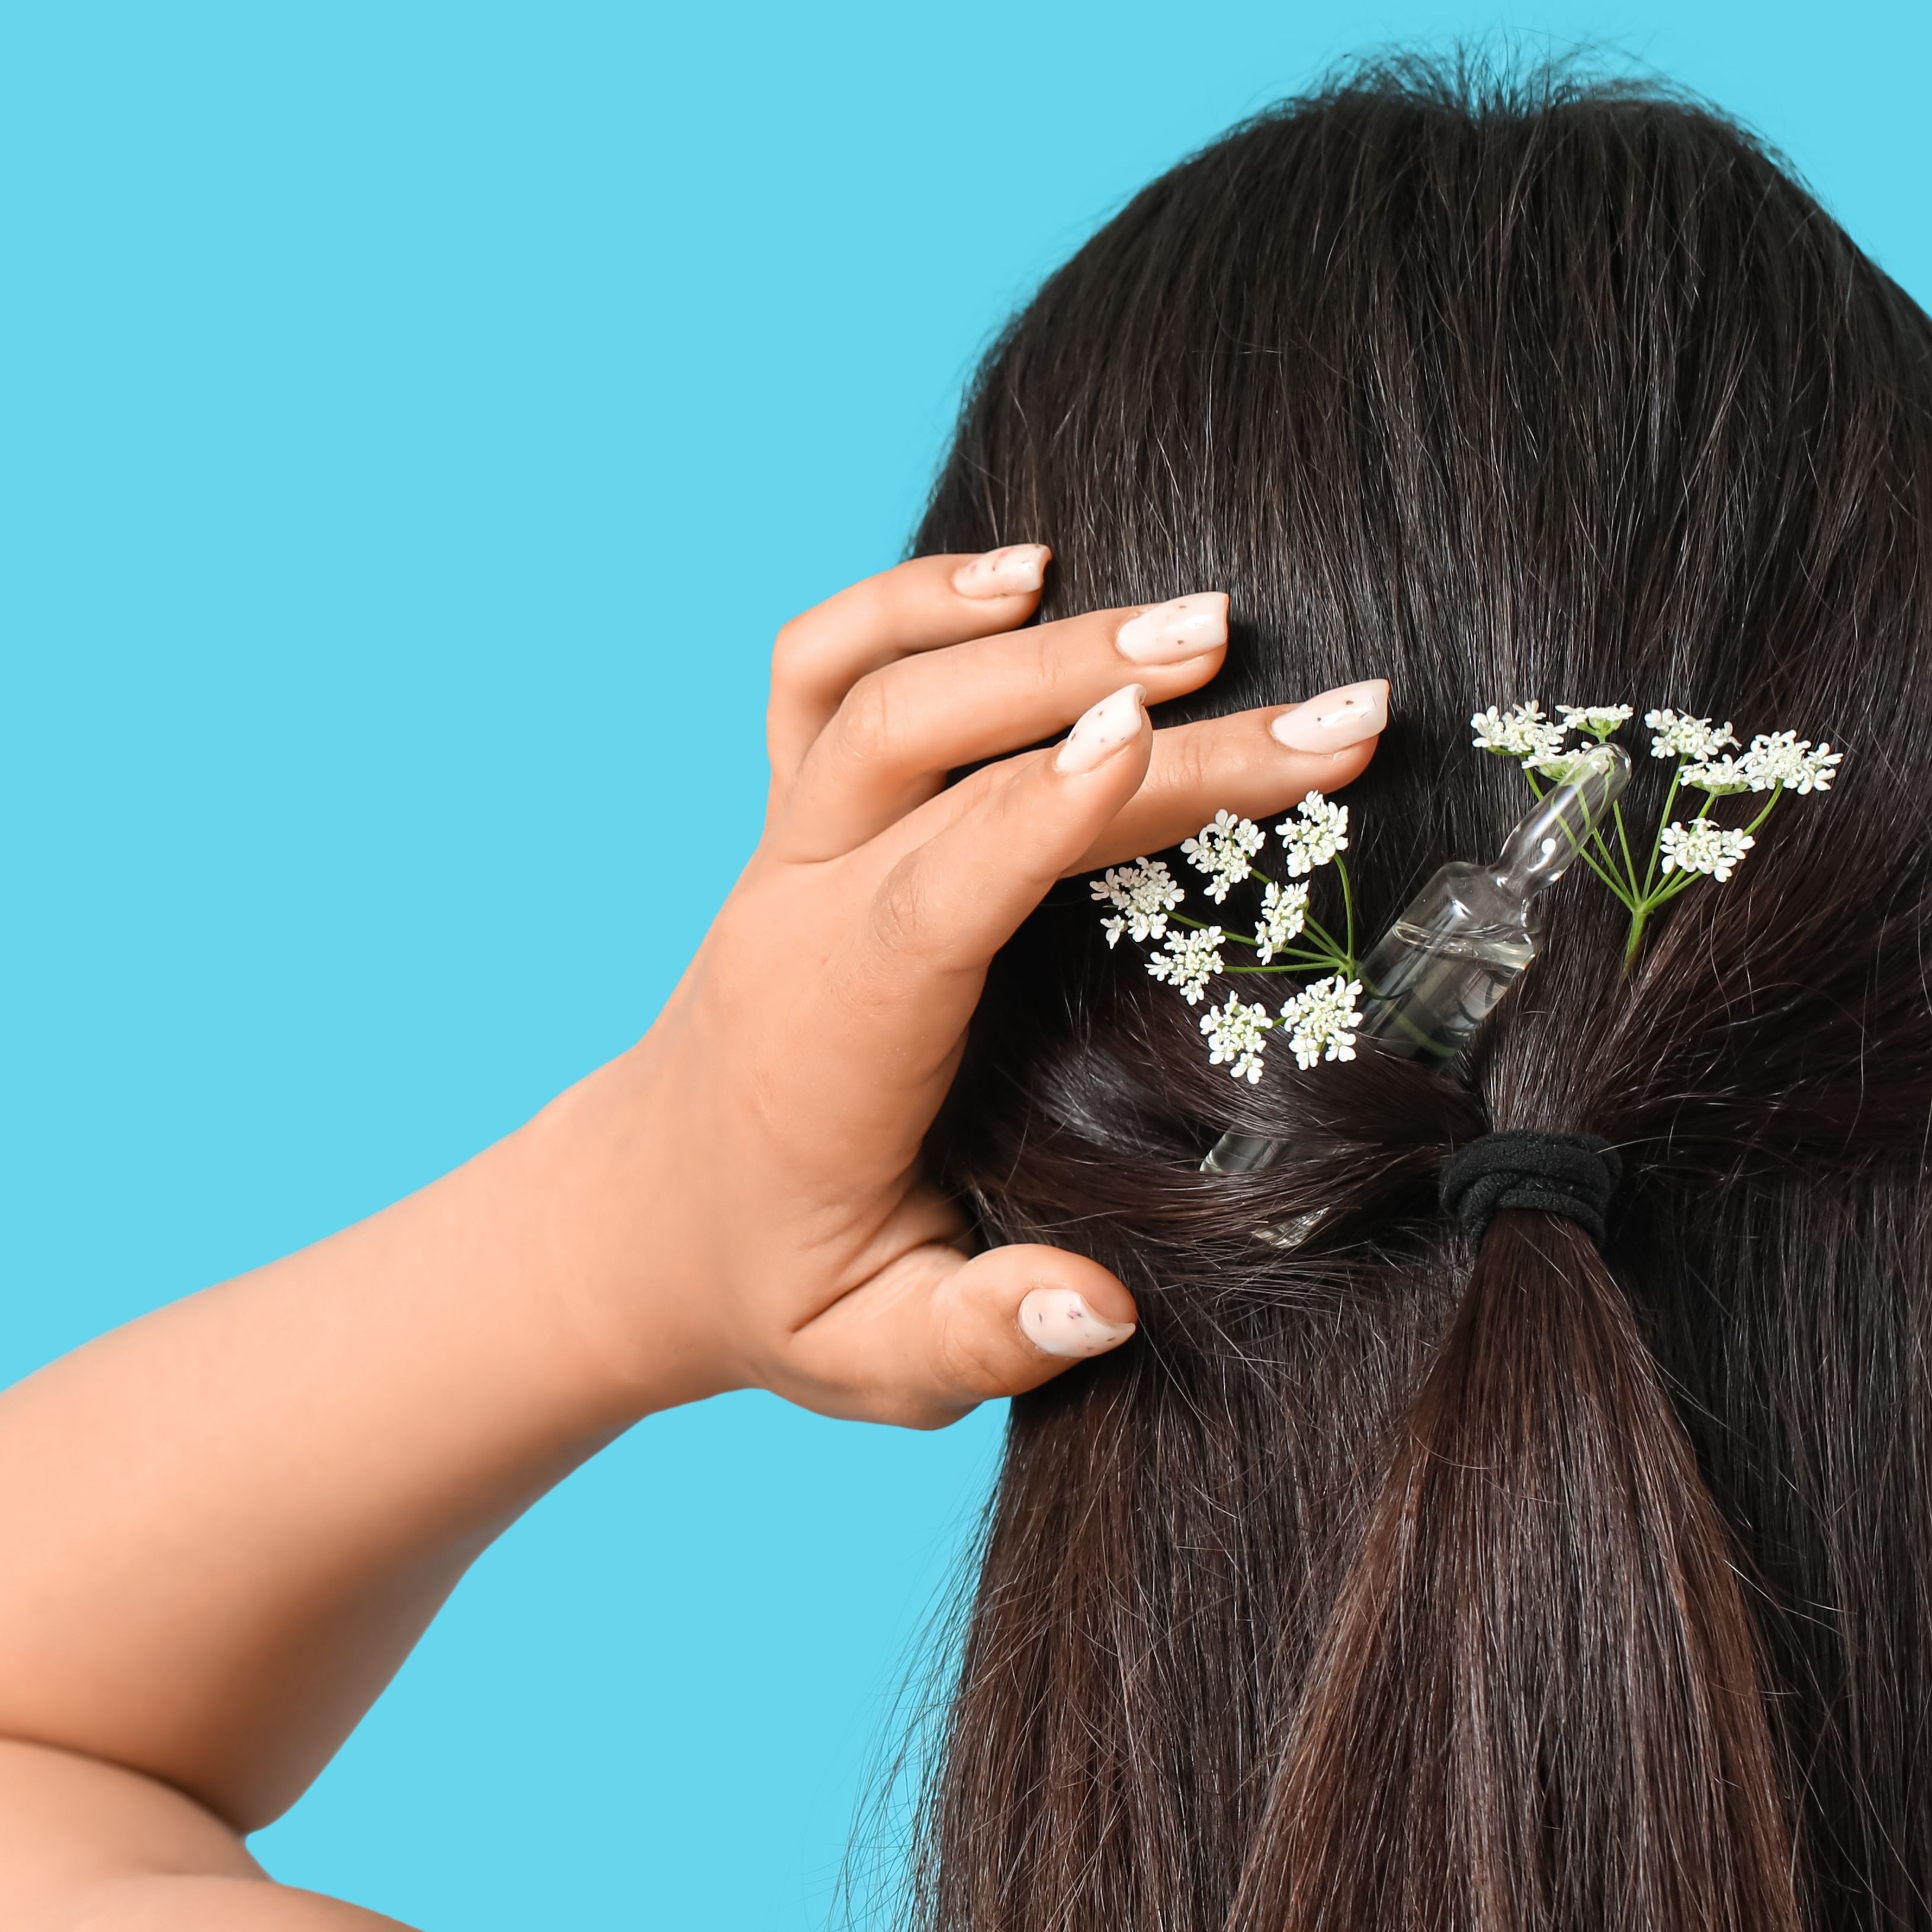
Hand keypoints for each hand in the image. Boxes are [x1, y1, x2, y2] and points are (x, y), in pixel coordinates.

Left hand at [527, 549, 1386, 1427]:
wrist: (635, 1229)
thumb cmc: (776, 1291)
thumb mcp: (869, 1360)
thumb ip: (979, 1339)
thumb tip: (1098, 1312)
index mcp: (834, 1033)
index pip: (938, 892)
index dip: (1043, 812)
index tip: (1150, 739)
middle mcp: (801, 917)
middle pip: (944, 766)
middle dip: (1109, 709)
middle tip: (1297, 693)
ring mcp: (788, 856)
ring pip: (884, 694)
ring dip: (1032, 639)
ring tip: (1203, 619)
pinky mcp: (792, 828)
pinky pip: (818, 677)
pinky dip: (908, 605)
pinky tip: (1026, 571)